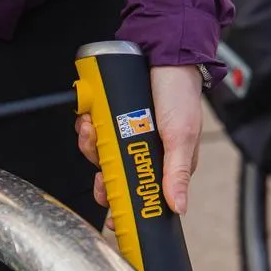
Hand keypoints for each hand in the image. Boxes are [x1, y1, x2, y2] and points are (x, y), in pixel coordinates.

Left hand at [76, 65, 202, 228]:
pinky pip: (92, 131)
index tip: (113, 216)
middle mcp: (141, 153)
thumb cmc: (181, 95)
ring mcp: (123, 136)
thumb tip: (179, 207)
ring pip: (98, 154)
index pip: (139, 194)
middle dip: (102, 176)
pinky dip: (87, 127)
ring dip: (90, 145)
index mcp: (162, 165)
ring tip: (93, 129)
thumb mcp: (183, 136)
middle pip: (113, 178)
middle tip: (100, 168)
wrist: (165, 54)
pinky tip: (89, 117)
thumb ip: (178, 172)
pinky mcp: (110, 120)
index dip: (124, 205)